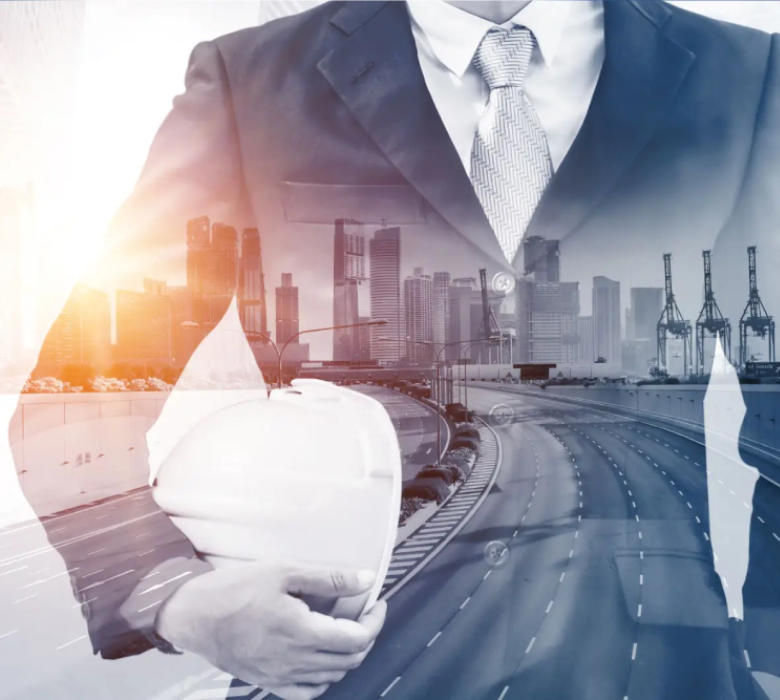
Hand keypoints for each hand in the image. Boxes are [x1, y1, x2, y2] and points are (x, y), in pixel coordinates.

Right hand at [155, 562, 386, 699]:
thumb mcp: (284, 571)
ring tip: (346, 631)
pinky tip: (321, 660)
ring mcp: (281, 677)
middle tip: (364, 613)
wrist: (193, 615)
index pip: (357, 639)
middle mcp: (296, 661)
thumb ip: (328, 579)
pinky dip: (323, 679)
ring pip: (332, 677)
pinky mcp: (268, 683)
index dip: (375, 622)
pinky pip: (307, 693)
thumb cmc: (236, 588)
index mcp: (303, 633)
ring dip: (348, 656)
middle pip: (349, 660)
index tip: (377, 603)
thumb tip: (365, 580)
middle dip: (365, 636)